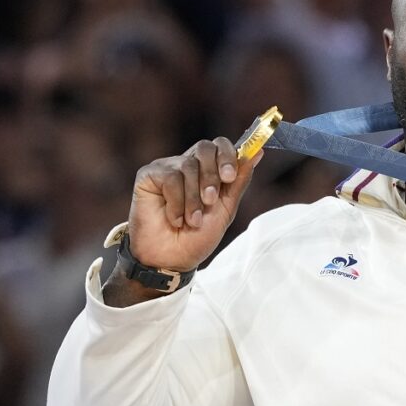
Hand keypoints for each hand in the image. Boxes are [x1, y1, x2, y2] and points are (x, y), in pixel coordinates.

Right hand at [127, 138, 261, 272]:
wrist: (173, 259)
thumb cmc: (198, 236)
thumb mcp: (226, 208)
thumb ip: (239, 181)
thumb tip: (257, 152)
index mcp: (207, 170)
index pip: (219, 145)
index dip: (227, 155)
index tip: (230, 176)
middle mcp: (187, 164)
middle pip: (204, 148)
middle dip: (211, 175)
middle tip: (210, 200)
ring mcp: (167, 168)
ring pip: (188, 166)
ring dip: (194, 199)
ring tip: (192, 220)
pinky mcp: (148, 176)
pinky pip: (170, 178)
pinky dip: (176, 203)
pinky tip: (174, 219)